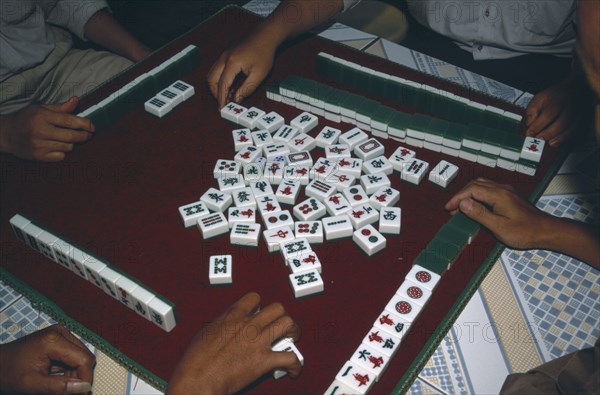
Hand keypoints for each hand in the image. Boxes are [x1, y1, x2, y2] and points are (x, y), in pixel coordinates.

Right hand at [0, 97, 93, 161]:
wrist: (7, 134)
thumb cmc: (27, 119)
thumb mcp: (41, 108)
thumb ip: (61, 107)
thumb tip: (76, 100)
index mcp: (42, 116)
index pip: (69, 121)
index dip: (85, 124)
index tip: (92, 126)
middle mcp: (40, 131)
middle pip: (72, 136)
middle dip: (84, 136)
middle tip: (88, 134)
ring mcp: (39, 145)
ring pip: (68, 147)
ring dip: (72, 143)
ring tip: (67, 138)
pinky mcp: (39, 156)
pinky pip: (61, 156)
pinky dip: (63, 152)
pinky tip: (57, 146)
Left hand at [0, 324, 94, 393]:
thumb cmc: (8, 372)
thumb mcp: (33, 384)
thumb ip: (59, 387)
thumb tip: (84, 387)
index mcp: (54, 340)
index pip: (83, 359)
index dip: (84, 378)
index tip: (80, 393)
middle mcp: (60, 332)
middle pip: (84, 356)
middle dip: (78, 376)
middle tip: (64, 391)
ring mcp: (59, 333)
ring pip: (80, 357)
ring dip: (73, 373)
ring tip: (55, 383)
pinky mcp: (58, 338)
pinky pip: (73, 355)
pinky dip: (68, 368)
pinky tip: (54, 375)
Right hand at [166, 292, 301, 394]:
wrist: (198, 378)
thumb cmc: (196, 360)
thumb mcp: (206, 332)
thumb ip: (222, 325)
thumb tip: (228, 327)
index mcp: (233, 315)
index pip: (254, 298)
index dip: (259, 306)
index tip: (259, 314)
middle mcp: (249, 324)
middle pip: (278, 308)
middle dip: (281, 317)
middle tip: (280, 327)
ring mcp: (258, 341)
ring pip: (288, 324)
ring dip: (292, 332)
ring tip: (290, 341)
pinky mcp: (264, 361)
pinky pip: (290, 358)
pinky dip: (295, 365)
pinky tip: (293, 370)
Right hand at [207, 34, 276, 107]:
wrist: (265, 36)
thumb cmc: (264, 54)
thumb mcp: (258, 75)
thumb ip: (247, 88)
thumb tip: (236, 99)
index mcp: (232, 63)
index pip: (222, 85)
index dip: (221, 98)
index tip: (222, 109)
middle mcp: (224, 59)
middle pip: (211, 80)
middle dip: (215, 93)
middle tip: (224, 103)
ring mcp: (223, 56)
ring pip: (212, 74)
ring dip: (216, 87)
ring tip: (227, 96)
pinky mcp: (226, 55)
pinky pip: (216, 70)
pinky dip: (219, 80)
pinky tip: (229, 87)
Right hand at [444, 178, 555, 249]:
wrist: (546, 231)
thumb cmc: (524, 232)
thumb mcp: (499, 227)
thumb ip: (479, 214)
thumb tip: (463, 203)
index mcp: (498, 195)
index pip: (471, 190)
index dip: (457, 198)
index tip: (448, 208)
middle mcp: (502, 189)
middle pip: (476, 184)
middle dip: (461, 195)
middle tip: (452, 209)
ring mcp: (508, 191)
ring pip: (483, 185)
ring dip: (469, 193)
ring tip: (462, 207)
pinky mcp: (511, 196)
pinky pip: (490, 189)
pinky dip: (478, 195)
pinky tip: (477, 206)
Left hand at [524, 73, 584, 146]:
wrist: (572, 90)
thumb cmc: (553, 96)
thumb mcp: (539, 98)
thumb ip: (532, 110)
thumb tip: (529, 123)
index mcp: (558, 100)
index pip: (548, 114)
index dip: (538, 125)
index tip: (529, 133)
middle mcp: (570, 107)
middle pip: (562, 123)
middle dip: (549, 133)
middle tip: (538, 139)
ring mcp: (578, 114)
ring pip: (571, 128)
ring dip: (559, 138)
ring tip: (549, 143)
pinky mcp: (582, 120)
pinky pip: (576, 131)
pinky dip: (566, 138)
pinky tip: (556, 142)